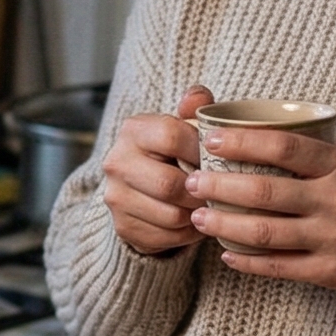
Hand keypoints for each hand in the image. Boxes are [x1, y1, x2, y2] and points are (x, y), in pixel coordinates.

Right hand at [103, 86, 213, 254]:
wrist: (142, 187)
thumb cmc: (173, 153)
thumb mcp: (183, 126)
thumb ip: (194, 109)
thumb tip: (198, 97)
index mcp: (133, 130)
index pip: (171, 136)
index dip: (202, 150)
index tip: (219, 158)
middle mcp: (116, 162)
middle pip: (169, 184)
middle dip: (201, 192)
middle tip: (220, 192)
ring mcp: (116, 198)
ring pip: (171, 215)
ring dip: (198, 215)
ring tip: (211, 208)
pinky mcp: (123, 227)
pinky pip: (166, 238)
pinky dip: (188, 234)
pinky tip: (196, 223)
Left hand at [186, 128, 335, 295]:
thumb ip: (324, 151)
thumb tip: (274, 127)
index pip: (284, 146)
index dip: (242, 141)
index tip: (211, 140)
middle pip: (263, 190)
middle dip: (218, 186)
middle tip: (191, 181)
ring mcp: (332, 239)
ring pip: (263, 232)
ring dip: (223, 224)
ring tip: (198, 218)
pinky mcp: (330, 272)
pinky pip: (278, 267)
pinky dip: (247, 262)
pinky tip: (227, 254)